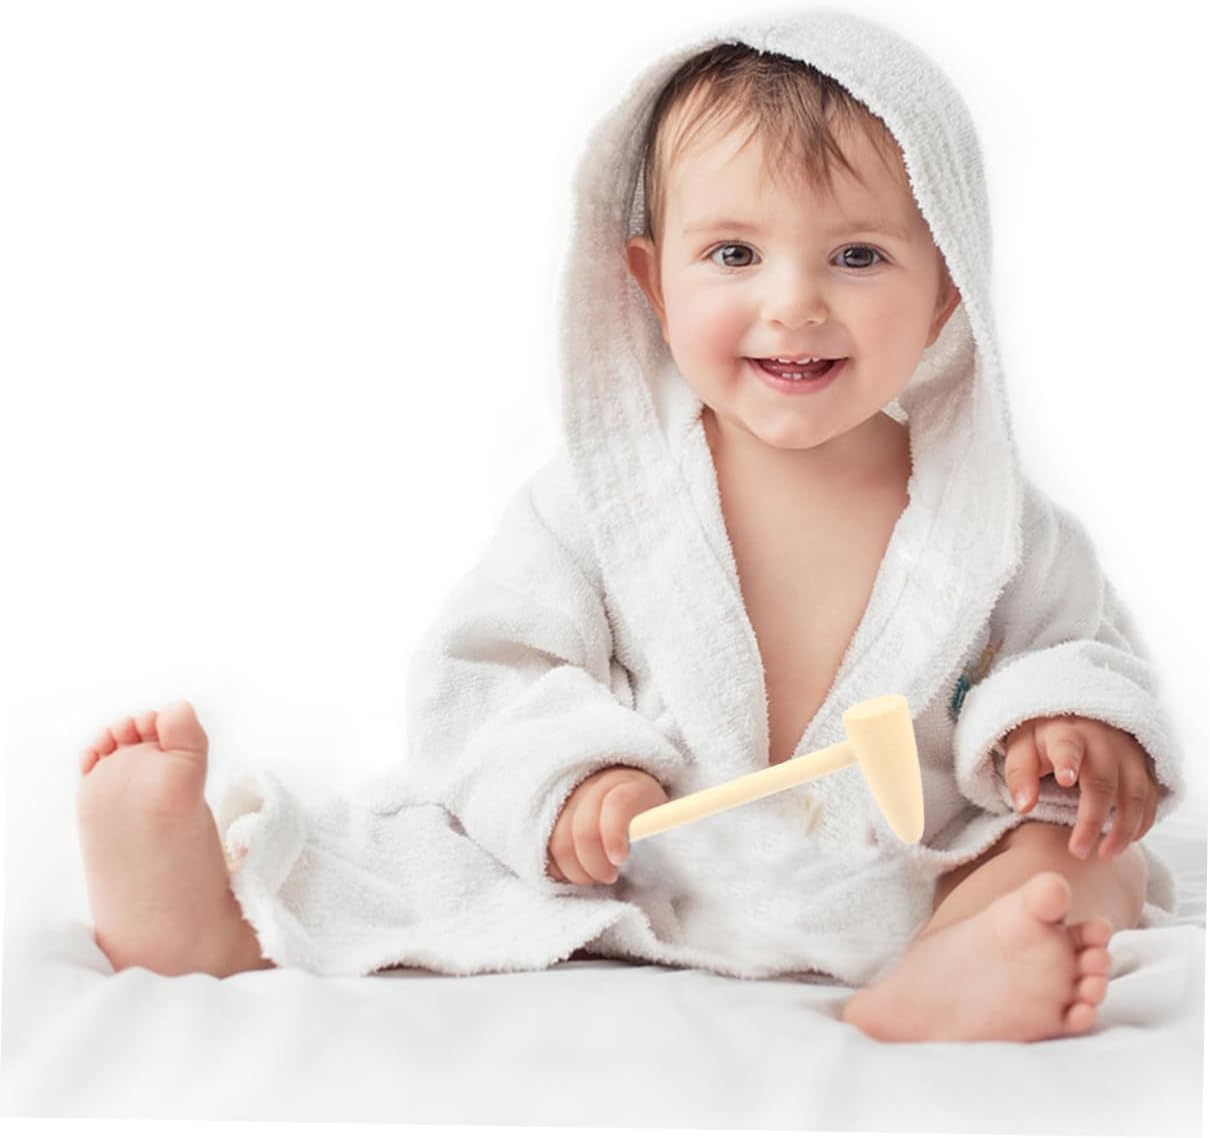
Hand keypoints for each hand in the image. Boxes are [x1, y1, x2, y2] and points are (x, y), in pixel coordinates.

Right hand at [546, 766, 667, 884]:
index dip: (615, 833)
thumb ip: (675, 826)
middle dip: (595, 864)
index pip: (617, 803)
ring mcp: (567, 799)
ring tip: (596, 878)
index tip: (620, 860)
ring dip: (577, 871)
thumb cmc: (652, 812)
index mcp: (630, 783)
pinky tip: (578, 871)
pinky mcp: (549, 815)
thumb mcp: (669, 814)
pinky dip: (559, 868)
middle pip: (583, 829)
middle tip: (610, 877)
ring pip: (559, 843)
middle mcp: (593, 785)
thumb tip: (690, 847)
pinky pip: (545, 850)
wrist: (623, 784)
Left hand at [1002, 716, 1158, 859]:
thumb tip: (1024, 807)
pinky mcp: (1144, 766)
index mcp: (1066, 733)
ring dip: (1123, 828)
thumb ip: (1020, 774)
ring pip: (1135, 792)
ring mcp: (1128, 753)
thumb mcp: (1022, 748)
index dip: (1067, 762)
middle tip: (1078, 851)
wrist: (1075, 720)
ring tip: (1105, 854)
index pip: (1067, 746)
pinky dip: (1143, 821)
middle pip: (1102, 781)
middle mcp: (1102, 741)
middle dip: (1092, 819)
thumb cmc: (1043, 741)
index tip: (1064, 780)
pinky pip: (1151, 796)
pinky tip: (1128, 841)